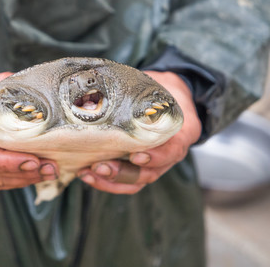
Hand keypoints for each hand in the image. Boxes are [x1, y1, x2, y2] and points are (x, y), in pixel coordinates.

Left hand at [77, 71, 201, 193]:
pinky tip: (87, 174)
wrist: (170, 94)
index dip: (156, 157)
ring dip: (110, 181)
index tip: (135, 156)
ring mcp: (155, 163)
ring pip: (136, 182)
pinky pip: (126, 182)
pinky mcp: (139, 167)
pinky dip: (107, 183)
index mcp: (182, 132)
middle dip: (123, 172)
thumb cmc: (163, 89)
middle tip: (101, 166)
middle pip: (150, 173)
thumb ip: (143, 91)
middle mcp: (170, 153)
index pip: (173, 151)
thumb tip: (106, 86)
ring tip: (89, 172)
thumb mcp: (160, 85)